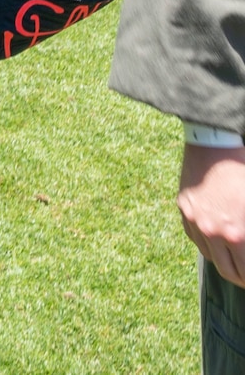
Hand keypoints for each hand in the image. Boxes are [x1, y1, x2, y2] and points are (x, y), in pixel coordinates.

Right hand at [182, 144, 244, 285]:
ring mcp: (195, 221)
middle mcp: (213, 232)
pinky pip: (196, 237)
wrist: (214, 144)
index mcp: (236, 233)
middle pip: (227, 272)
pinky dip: (208, 243)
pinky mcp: (184, 210)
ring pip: (209, 256)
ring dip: (224, 262)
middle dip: (241, 279)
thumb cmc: (242, 171)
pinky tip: (218, 239)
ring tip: (235, 260)